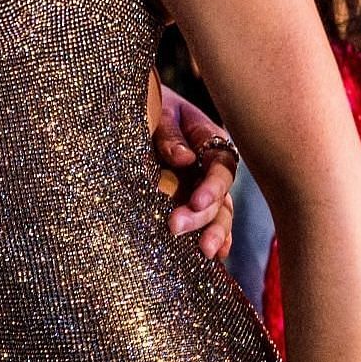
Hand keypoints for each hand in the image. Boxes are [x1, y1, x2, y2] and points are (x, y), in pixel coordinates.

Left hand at [152, 85, 237, 258]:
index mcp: (210, 140)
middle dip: (202, 216)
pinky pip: (210, 222)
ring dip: (212, 232)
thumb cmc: (150, 105)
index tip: (195, 202)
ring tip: (203, 251)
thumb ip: (170, 135)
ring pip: (220, 213)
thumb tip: (185, 160)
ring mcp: (204, 186)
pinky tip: (217, 256)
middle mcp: (212, 167)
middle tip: (175, 228)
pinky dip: (217, 238)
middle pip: (220, 196)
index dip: (212, 187)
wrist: (139, 106)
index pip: (221, 167)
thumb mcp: (160, 112)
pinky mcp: (191, 200)